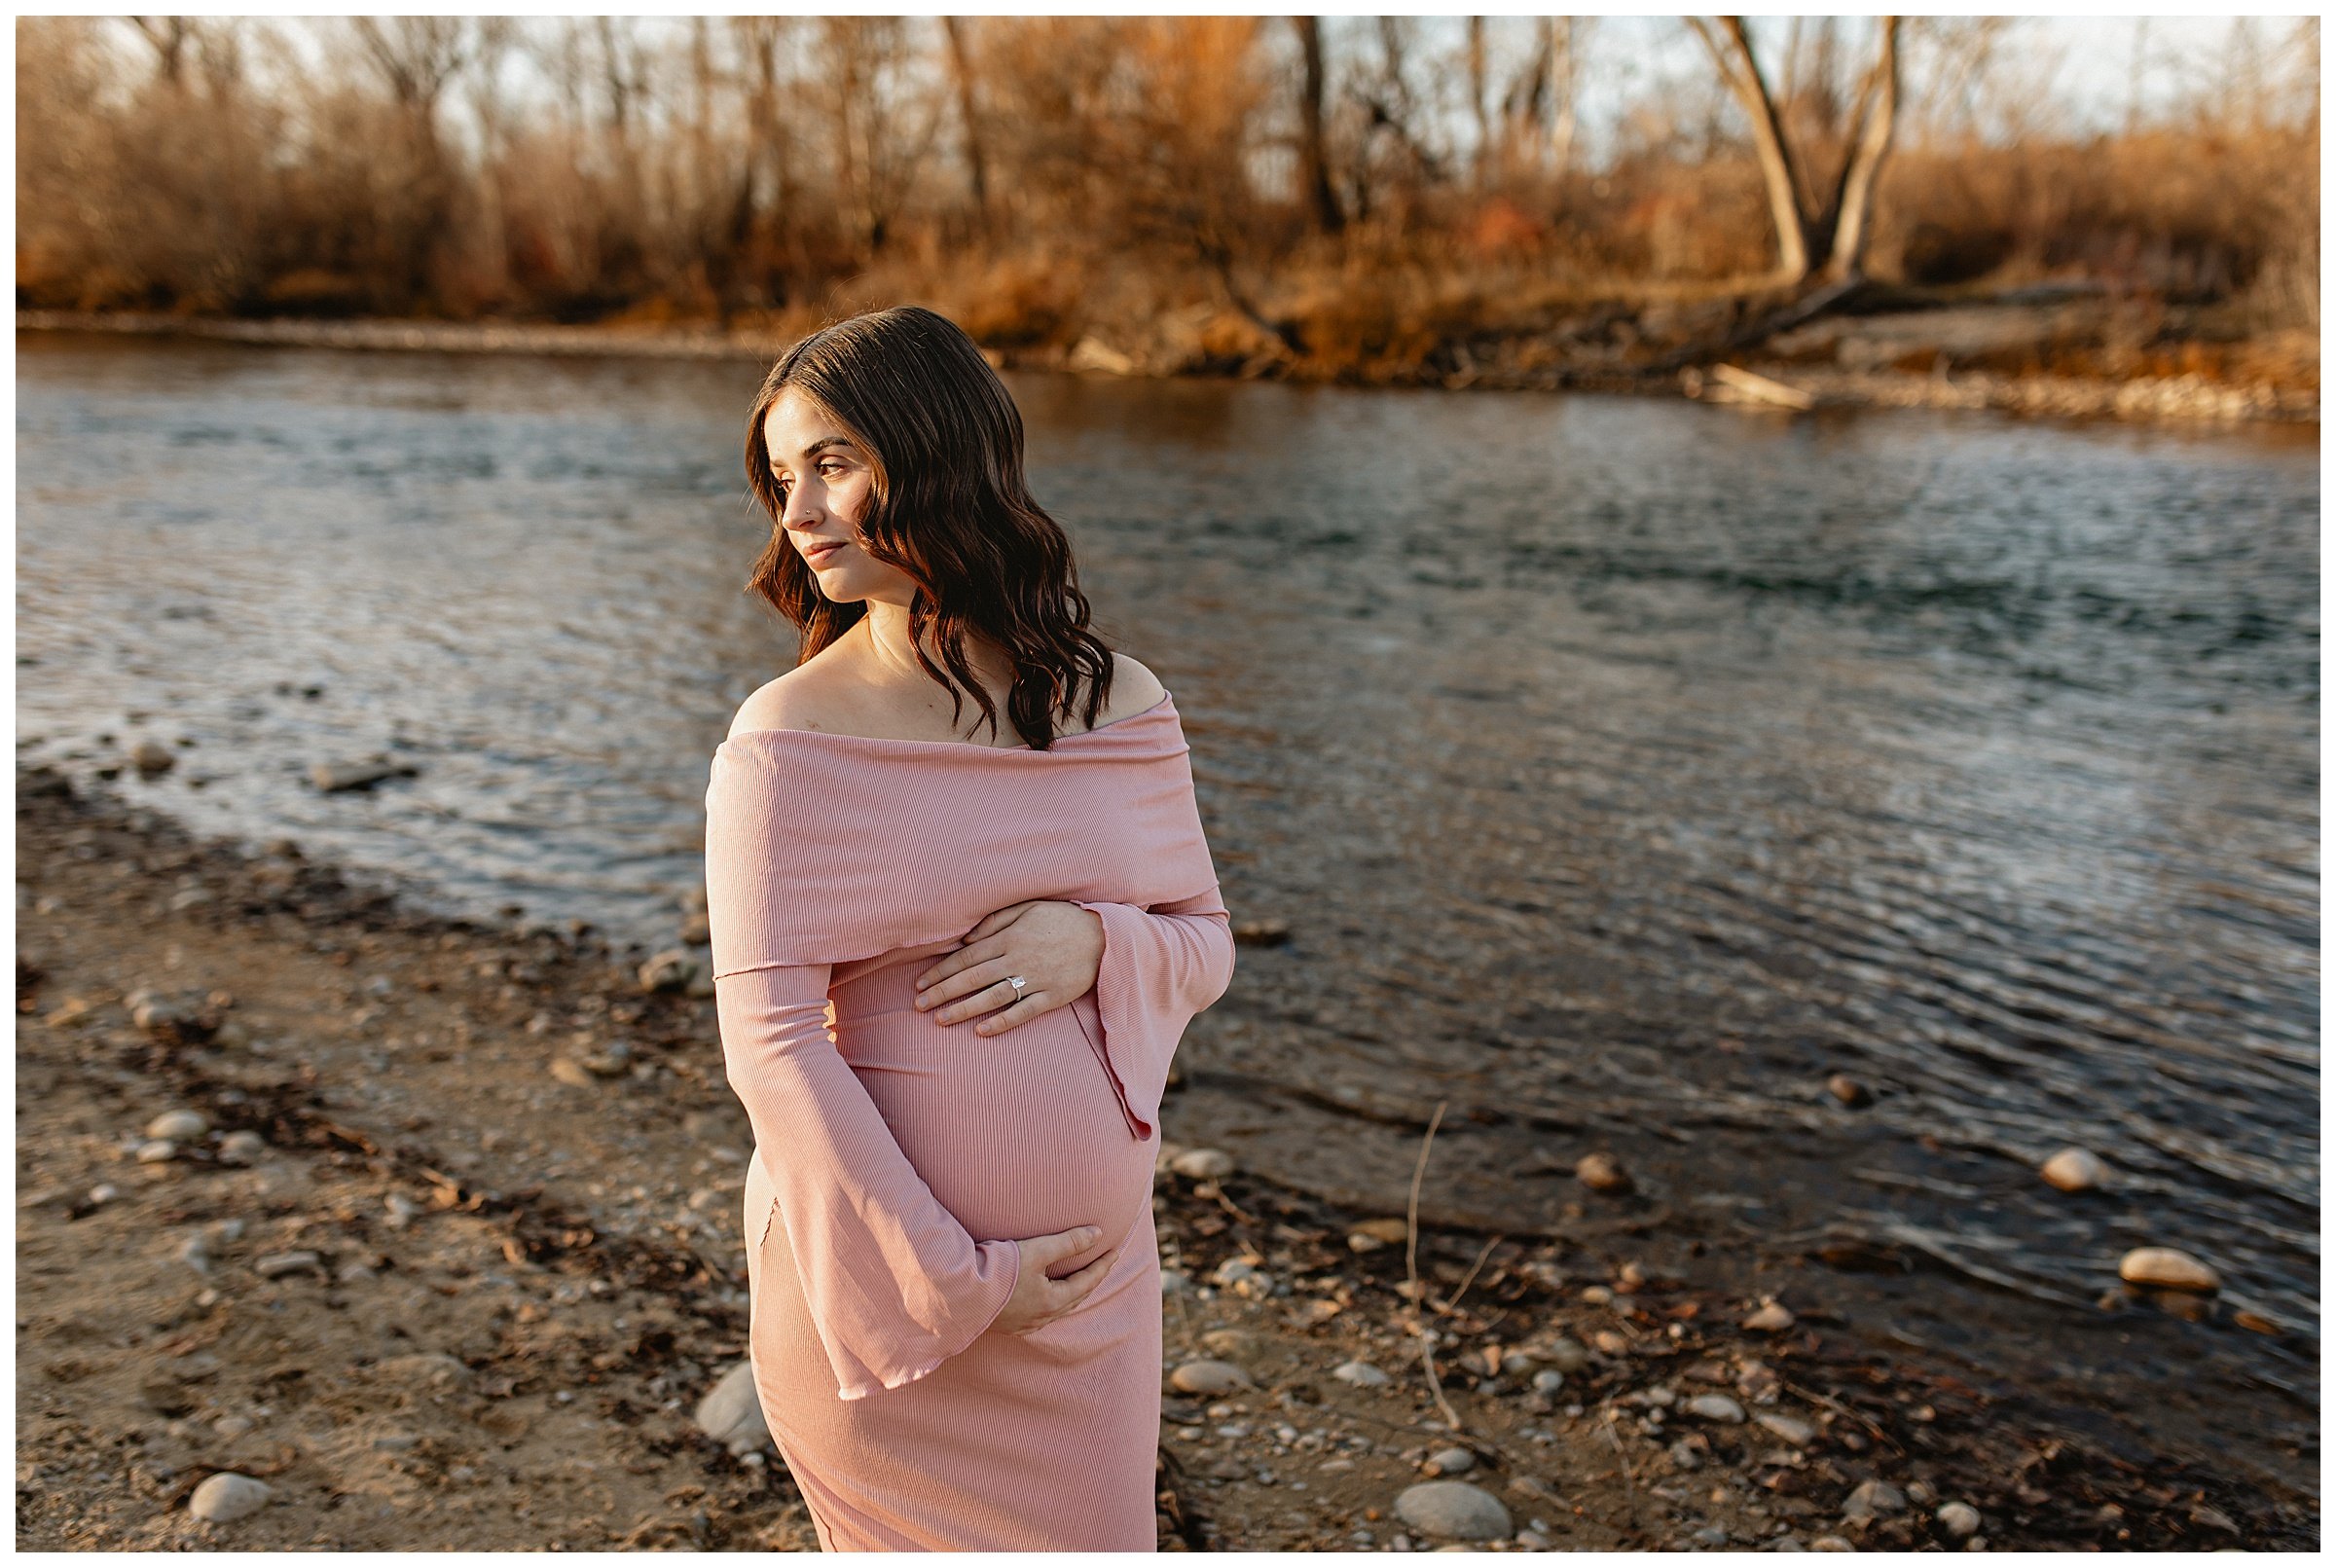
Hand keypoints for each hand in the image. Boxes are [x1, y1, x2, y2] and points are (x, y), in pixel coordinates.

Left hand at [912, 899, 1104, 1036]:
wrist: (1104, 935)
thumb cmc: (1062, 918)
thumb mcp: (1028, 907)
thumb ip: (995, 920)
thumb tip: (965, 938)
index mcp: (1009, 937)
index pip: (966, 957)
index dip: (940, 971)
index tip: (920, 983)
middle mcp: (1017, 958)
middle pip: (972, 978)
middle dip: (942, 992)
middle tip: (918, 1005)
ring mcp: (1035, 979)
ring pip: (992, 997)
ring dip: (964, 1009)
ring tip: (940, 1019)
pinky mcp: (1053, 996)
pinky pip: (1023, 1012)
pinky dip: (1002, 1022)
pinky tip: (981, 1031)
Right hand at [990, 1224, 1118, 1335]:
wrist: (960, 1295)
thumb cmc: (999, 1270)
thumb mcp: (1037, 1250)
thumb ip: (1068, 1242)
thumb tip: (1097, 1234)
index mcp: (1052, 1301)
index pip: (1087, 1281)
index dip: (1102, 1265)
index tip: (1115, 1251)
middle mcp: (1041, 1317)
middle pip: (1075, 1298)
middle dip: (1091, 1280)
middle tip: (1102, 1265)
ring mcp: (1024, 1324)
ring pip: (1058, 1309)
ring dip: (1072, 1293)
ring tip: (1079, 1280)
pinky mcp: (1008, 1325)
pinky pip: (1040, 1316)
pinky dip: (1052, 1303)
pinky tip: (1047, 1300)